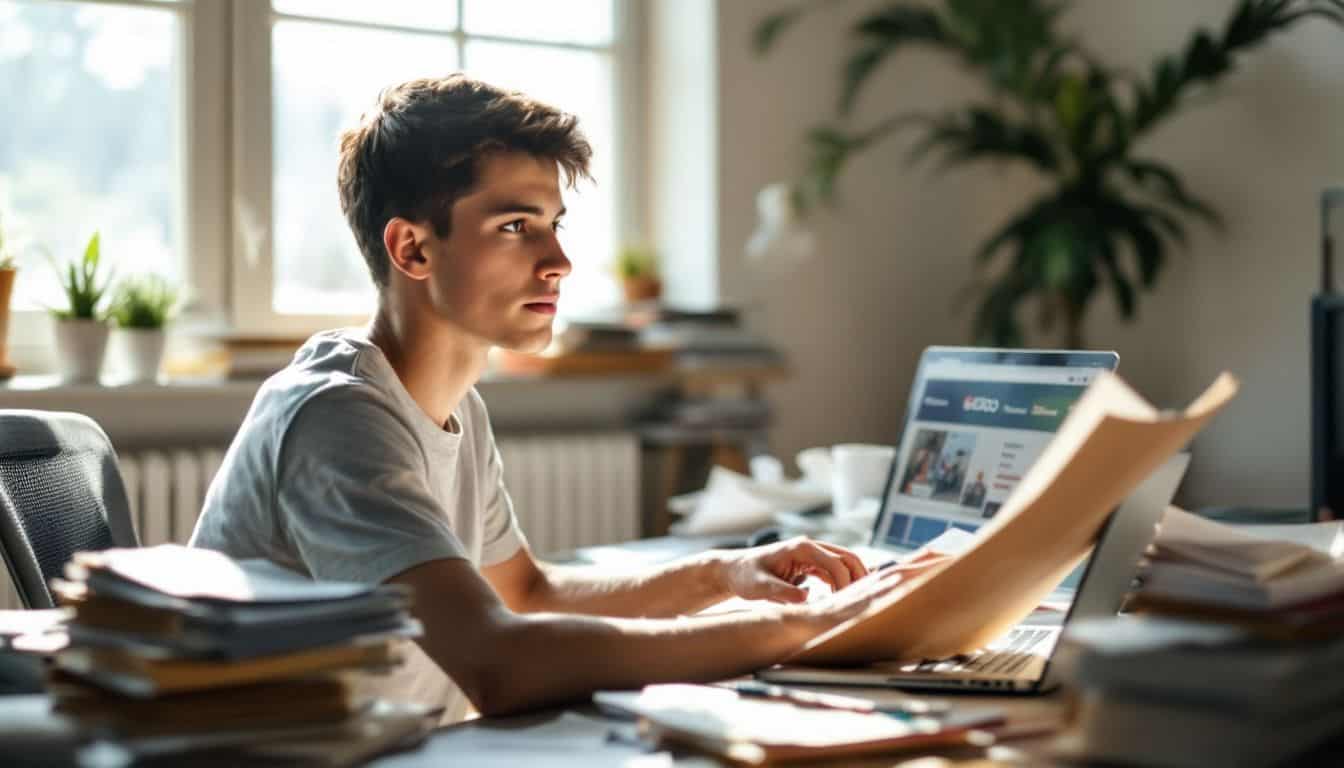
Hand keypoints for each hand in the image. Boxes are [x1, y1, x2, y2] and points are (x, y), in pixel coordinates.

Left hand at [717, 537, 868, 603]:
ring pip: (843, 562)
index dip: (846, 582)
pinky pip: (833, 570)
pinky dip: (842, 582)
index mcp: (801, 548)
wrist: (734, 570)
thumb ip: (782, 591)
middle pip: (846, 557)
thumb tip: (806, 598)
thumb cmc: (745, 576)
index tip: (846, 603)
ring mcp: (810, 554)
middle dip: (859, 577)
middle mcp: (809, 547)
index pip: (835, 562)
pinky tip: (844, 598)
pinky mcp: (809, 563)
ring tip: (859, 601)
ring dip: (853, 579)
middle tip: (865, 600)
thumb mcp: (759, 586)